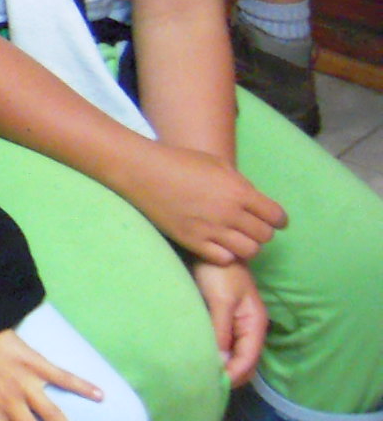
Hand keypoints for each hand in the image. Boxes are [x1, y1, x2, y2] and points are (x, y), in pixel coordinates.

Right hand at [119, 140, 284, 264]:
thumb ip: (240, 184)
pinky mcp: (192, 241)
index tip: (273, 220)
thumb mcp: (218, 164)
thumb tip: (253, 202)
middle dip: (261, 232)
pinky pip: (224, 259)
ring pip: (249, 251)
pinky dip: (225, 254)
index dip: (278, 220)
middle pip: (265, 236)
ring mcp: (210, 229)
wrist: (142, 171)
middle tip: (250, 227)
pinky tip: (217, 245)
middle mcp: (229, 212)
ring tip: (236, 239)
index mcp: (239, 190)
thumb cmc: (180, 161)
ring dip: (246, 245)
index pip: (276, 216)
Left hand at [193, 259, 267, 385]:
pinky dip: (217, 358)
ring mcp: (238, 327)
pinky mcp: (225, 323)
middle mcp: (249, 329)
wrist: (212, 251)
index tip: (214, 384)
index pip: (249, 359)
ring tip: (203, 378)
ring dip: (224, 369)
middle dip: (231, 376)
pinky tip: (202, 362)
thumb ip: (222, 331)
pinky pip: (225, 347)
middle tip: (206, 384)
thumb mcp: (221, 301)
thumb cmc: (219, 272)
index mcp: (254, 324)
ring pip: (235, 357)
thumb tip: (221, 362)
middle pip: (246, 363)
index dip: (234, 374)